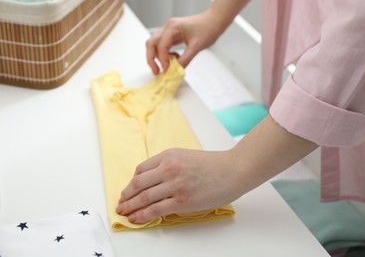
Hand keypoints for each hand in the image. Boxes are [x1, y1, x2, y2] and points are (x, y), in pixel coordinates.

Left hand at [116, 148, 240, 223]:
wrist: (233, 170)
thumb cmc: (214, 164)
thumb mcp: (186, 156)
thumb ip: (170, 165)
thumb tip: (156, 181)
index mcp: (168, 155)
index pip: (141, 169)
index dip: (131, 182)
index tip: (129, 190)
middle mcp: (168, 168)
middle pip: (138, 184)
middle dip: (126, 196)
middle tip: (120, 203)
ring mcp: (174, 185)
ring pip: (144, 197)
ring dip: (130, 207)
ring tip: (124, 212)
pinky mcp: (181, 201)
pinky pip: (155, 209)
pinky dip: (142, 215)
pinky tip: (136, 219)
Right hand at [146, 11, 222, 74]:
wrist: (214, 21)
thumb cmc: (207, 28)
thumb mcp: (197, 46)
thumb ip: (185, 59)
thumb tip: (176, 70)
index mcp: (172, 27)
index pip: (161, 46)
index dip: (163, 60)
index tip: (167, 70)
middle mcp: (168, 27)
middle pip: (151, 44)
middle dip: (152, 59)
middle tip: (157, 71)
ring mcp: (168, 31)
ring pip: (154, 45)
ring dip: (157, 57)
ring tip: (165, 67)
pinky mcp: (172, 35)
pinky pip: (162, 46)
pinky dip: (164, 54)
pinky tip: (174, 59)